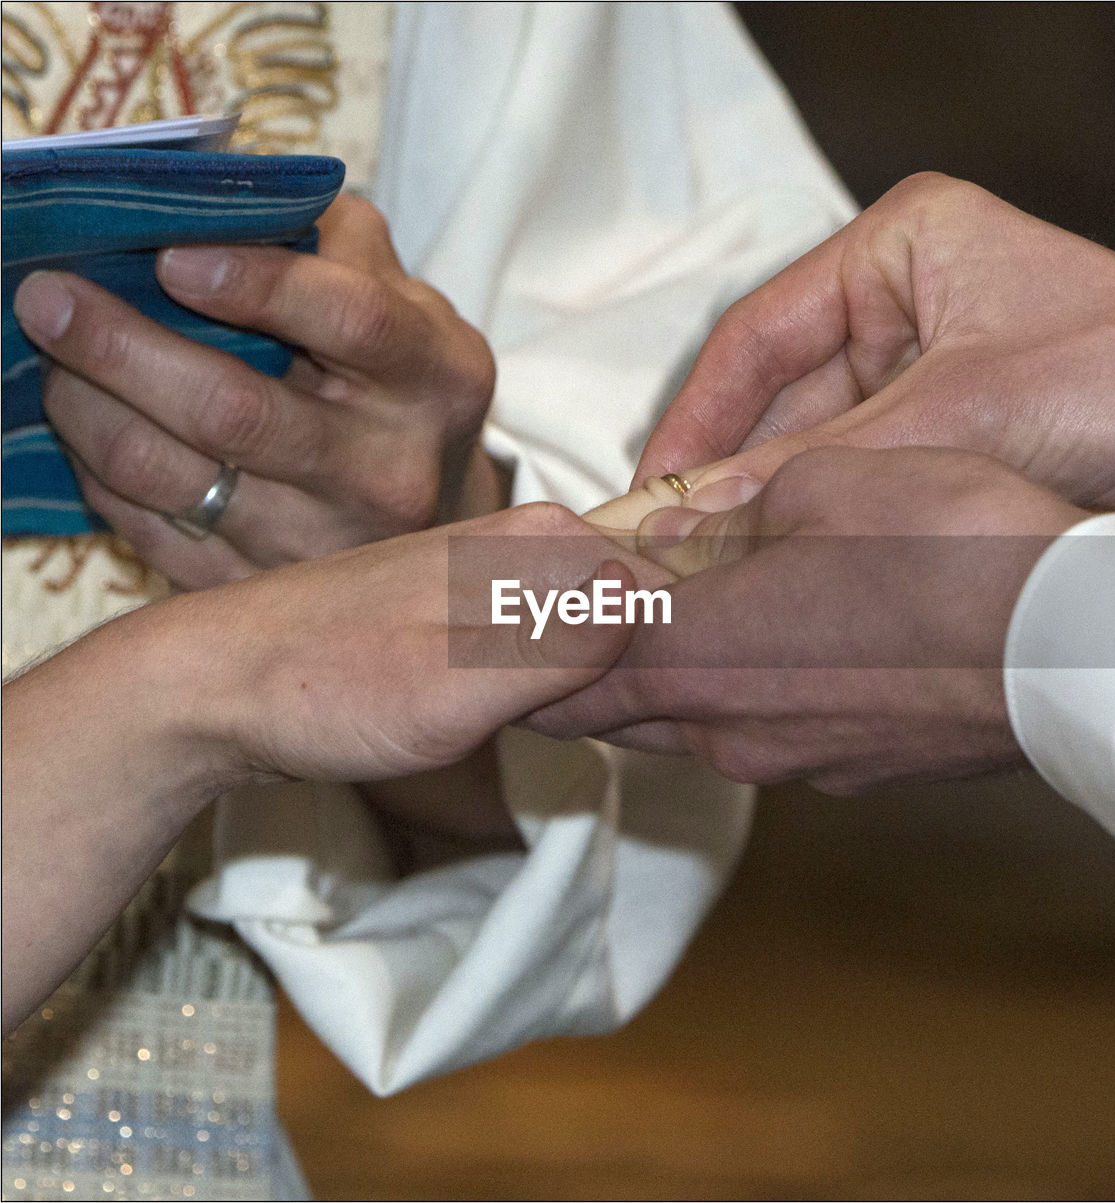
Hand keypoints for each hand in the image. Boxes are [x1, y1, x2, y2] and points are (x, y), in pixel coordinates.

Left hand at [3, 501, 646, 1028]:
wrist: (220, 684)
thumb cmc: (325, 685)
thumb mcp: (453, 687)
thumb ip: (560, 649)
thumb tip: (652, 611)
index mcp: (546, 539)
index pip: (676, 591)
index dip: (685, 663)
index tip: (664, 722)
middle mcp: (535, 538)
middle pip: (644, 609)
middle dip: (647, 675)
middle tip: (594, 733)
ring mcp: (508, 568)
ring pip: (603, 629)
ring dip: (605, 684)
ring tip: (555, 727)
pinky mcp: (482, 602)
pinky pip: (558, 638)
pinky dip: (566, 684)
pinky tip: (534, 718)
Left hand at [13, 195, 498, 589]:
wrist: (433, 509)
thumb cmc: (401, 383)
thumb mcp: (401, 300)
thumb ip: (324, 241)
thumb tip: (196, 200)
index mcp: (436, 379)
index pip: (351, 323)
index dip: (255, 282)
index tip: (169, 254)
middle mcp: (391, 471)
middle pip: (238, 413)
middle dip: (123, 349)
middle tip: (50, 298)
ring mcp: (330, 545)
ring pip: (177, 479)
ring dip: (90, 409)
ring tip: (54, 359)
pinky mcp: (271, 589)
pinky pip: (157, 533)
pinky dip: (103, 473)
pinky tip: (90, 427)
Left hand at [534, 446, 1085, 794]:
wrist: (1071, 649)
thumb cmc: (947, 548)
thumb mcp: (823, 484)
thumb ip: (729, 511)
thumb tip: (679, 521)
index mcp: (693, 653)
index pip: (558, 671)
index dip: (521, 645)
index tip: (511, 614)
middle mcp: (726, 727)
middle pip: (611, 714)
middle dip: (578, 670)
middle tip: (567, 621)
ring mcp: (791, 760)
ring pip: (687, 728)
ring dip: (662, 684)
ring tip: (673, 626)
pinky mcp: (848, 770)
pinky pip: (764, 737)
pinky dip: (740, 701)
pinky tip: (779, 652)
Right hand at [627, 173, 1114, 565]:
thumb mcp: (954, 415)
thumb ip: (815, 467)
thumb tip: (697, 513)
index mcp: (905, 250)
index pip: (760, 335)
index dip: (698, 418)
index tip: (654, 489)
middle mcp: (910, 316)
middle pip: (781, 405)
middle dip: (734, 480)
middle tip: (675, 549)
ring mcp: (930, 390)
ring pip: (817, 460)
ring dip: (778, 518)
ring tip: (720, 575)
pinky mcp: (952, 458)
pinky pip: (862, 497)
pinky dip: (826, 539)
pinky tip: (789, 579)